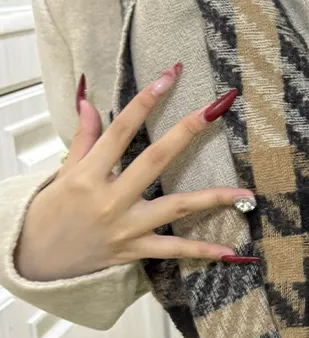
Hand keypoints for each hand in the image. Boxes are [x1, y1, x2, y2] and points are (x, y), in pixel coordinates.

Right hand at [15, 67, 256, 282]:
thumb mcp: (63, 171)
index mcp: (88, 175)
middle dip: (186, 132)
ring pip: (175, 207)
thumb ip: (83, 137)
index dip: (145, 101)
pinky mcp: (134, 250)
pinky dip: (200, 250)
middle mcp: (109, 199)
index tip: (169, 76)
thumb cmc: (50, 212)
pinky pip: (172, 250)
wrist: (33, 262)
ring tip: (246, 193)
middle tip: (214, 109)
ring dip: (213, 198)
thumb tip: (88, 100)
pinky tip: (229, 249)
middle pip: (154, 160)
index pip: (120, 130)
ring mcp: (125, 226)